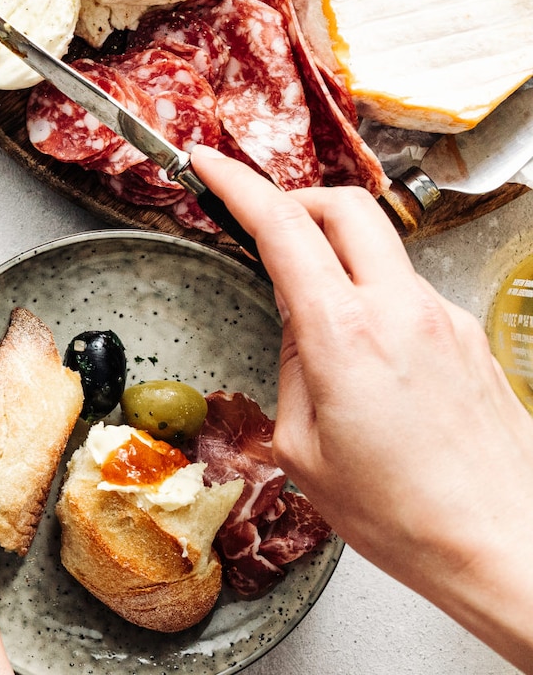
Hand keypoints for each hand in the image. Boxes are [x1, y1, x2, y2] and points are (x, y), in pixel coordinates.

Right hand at [194, 146, 532, 670]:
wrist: (505, 546)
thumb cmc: (403, 516)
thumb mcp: (303, 450)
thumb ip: (294, 370)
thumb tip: (299, 329)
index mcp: (346, 335)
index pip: (284, 227)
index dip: (238, 185)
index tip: (209, 165)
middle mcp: (402, 312)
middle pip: (347, 206)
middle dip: (297, 199)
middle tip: (262, 220)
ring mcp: (444, 321)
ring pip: (382, 252)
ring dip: (339, 258)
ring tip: (315, 324)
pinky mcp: (469, 342)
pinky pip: (409, 297)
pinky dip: (375, 303)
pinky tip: (366, 365)